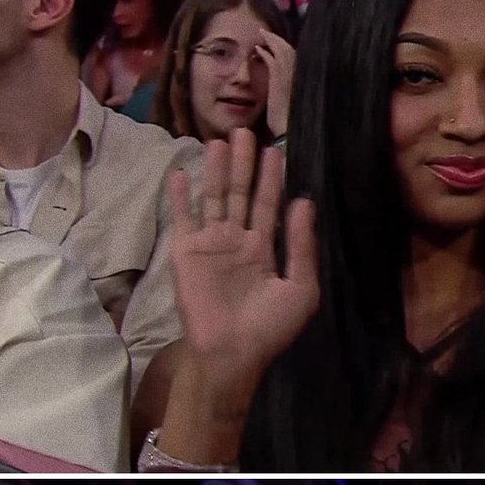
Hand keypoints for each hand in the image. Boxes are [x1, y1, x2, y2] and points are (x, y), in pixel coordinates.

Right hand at [169, 128, 318, 378]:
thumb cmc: (270, 327)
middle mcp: (237, 241)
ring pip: (213, 198)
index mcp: (265, 249)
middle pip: (240, 193)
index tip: (275, 150)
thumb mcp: (300, 288)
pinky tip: (179, 171)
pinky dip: (180, 196)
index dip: (272, 179)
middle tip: (245, 132)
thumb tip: (304, 202)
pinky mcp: (185, 252)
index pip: (268, 205)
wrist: (231, 352)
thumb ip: (301, 246)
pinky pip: (182, 218)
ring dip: (214, 170)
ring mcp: (210, 245)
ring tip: (218, 140)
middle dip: (243, 164)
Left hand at [255, 29, 295, 137]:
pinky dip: (265, 52)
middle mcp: (302, 74)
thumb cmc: (293, 126)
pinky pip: (272, 58)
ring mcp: (291, 74)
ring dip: (272, 41)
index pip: (299, 58)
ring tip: (263, 34)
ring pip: (282, 50)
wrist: (290, 134)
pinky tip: (258, 49)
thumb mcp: (297, 108)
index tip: (280, 44)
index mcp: (307, 80)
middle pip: (291, 50)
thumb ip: (293, 93)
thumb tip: (287, 91)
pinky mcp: (279, 78)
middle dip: (280, 41)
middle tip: (269, 34)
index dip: (289, 49)